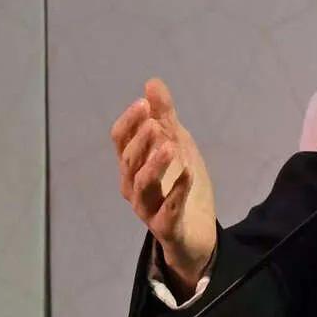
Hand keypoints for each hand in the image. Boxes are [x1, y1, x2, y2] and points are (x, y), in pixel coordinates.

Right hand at [110, 78, 216, 291]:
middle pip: (129, 162)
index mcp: (133, 165)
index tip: (143, 103)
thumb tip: (152, 82)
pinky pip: (169, 211)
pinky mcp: (167, 228)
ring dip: (154, 165)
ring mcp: (148, 209)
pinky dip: (178, 192)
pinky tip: (188, 173)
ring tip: (169, 146)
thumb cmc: (181, 185)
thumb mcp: (178, 144)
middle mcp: (133, 187)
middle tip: (154, 122)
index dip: (129, 122)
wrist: (196, 233)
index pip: (120, 141)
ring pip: (143, 187)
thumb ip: (165, 116)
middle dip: (141, 141)